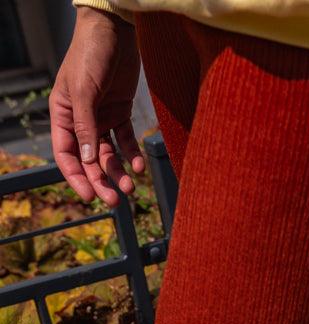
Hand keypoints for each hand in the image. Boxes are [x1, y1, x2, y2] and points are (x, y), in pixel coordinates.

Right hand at [50, 8, 144, 205]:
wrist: (114, 29)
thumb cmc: (91, 54)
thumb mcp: (84, 90)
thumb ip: (86, 126)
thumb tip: (89, 161)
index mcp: (63, 115)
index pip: (66, 155)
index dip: (77, 178)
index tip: (90, 197)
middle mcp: (81, 120)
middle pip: (90, 161)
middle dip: (101, 181)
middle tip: (115, 202)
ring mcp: (101, 118)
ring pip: (108, 154)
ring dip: (118, 172)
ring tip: (130, 187)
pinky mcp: (120, 112)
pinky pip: (125, 141)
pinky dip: (132, 154)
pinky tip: (139, 166)